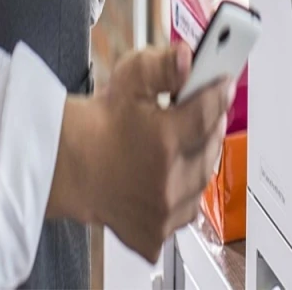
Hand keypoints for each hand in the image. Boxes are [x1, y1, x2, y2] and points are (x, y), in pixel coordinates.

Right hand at [48, 44, 232, 262]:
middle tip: (205, 111)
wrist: (68, 165)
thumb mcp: (128, 79)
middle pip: (211, 147)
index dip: (219, 93)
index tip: (223, 83)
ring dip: (199, 158)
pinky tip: (169, 175)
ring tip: (184, 143)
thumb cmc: (98, 123)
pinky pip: (185, 210)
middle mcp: (168, 180)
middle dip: (211, 125)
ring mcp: (162, 212)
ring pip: (202, 180)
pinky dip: (183, 193)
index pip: (210, 112)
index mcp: (164, 139)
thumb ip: (162, 65)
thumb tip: (187, 57)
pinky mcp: (154, 234)